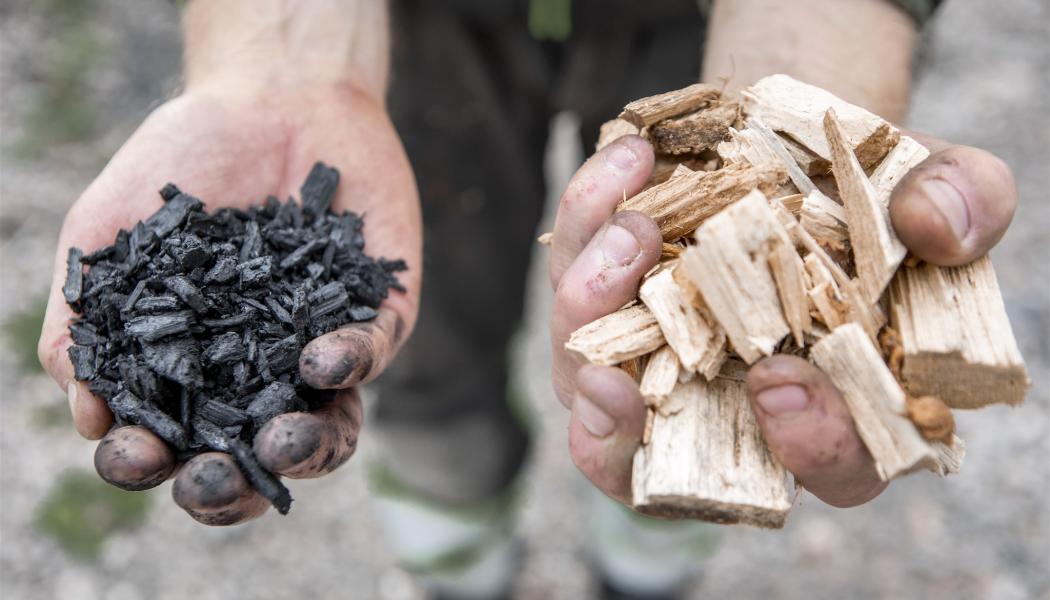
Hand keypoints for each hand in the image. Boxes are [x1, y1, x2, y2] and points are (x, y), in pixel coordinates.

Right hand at [37, 81, 420, 524]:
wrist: (269, 94)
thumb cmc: (182, 166)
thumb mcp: (109, 238)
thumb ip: (87, 321)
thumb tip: (87, 414)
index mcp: (195, 368)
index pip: (171, 442)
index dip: (149, 462)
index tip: (136, 452)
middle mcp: (262, 372)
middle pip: (251, 457)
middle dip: (232, 483)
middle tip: (210, 479)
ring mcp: (324, 345)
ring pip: (329, 426)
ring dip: (307, 446)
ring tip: (281, 440)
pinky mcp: (379, 310)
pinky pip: (374, 351)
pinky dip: (350, 362)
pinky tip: (320, 358)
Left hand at [548, 133, 1015, 506]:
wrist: (800, 150)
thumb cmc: (874, 196)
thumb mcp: (937, 185)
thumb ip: (966, 202)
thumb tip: (938, 228)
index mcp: (835, 407)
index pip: (831, 466)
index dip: (806, 446)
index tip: (782, 384)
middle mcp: (731, 404)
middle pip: (665, 449)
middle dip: (628, 420)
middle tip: (618, 372)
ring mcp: (654, 362)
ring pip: (586, 375)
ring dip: (592, 310)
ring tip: (629, 227)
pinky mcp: (608, 306)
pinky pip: (574, 286)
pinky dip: (584, 229)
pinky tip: (623, 167)